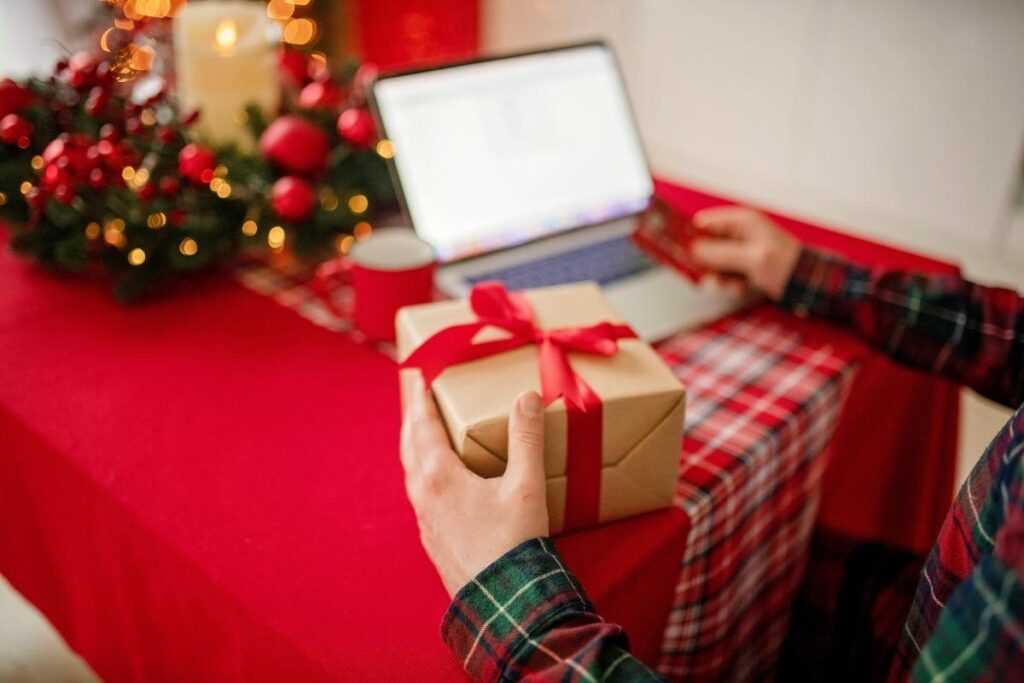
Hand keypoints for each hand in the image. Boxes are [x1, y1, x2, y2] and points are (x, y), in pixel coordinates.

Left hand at [400, 379, 549, 596]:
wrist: (503, 604)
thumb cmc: (514, 543)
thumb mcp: (526, 486)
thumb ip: (526, 438)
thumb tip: (527, 396)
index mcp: (440, 477)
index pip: (423, 427)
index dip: (421, 401)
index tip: (419, 379)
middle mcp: (425, 496)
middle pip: (409, 448)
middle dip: (413, 421)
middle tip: (418, 401)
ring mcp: (426, 521)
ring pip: (412, 474)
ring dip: (415, 448)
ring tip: (426, 436)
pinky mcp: (433, 540)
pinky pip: (420, 496)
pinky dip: (423, 474)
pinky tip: (440, 483)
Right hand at [691, 206, 801, 299]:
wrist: (807, 284)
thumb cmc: (787, 264)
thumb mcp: (753, 258)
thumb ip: (722, 254)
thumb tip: (695, 250)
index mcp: (741, 221)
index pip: (705, 223)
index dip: (690, 237)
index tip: (680, 252)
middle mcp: (738, 233)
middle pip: (706, 245)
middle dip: (706, 264)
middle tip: (708, 278)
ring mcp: (740, 250)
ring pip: (714, 262)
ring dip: (719, 277)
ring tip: (731, 286)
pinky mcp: (743, 265)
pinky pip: (725, 273)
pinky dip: (729, 283)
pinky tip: (740, 288)